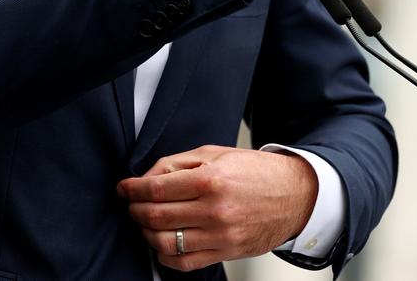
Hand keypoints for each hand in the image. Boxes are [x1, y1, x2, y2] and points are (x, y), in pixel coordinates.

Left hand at [117, 145, 317, 271]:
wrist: (293, 194)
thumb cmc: (253, 171)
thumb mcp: (213, 154)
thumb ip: (176, 164)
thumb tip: (147, 178)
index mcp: (209, 180)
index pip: (156, 190)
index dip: (132, 190)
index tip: (124, 188)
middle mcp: (213, 210)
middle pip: (156, 217)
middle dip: (135, 211)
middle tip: (131, 204)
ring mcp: (219, 236)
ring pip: (166, 244)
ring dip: (146, 234)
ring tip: (144, 223)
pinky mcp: (225, 253)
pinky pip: (185, 263)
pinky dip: (165, 256)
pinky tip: (161, 243)